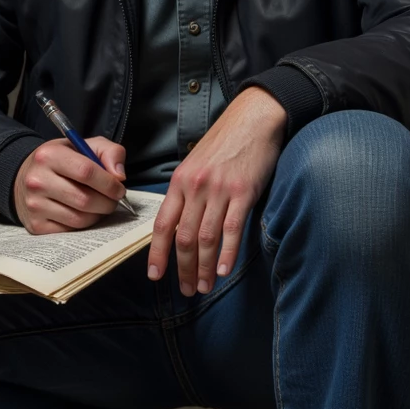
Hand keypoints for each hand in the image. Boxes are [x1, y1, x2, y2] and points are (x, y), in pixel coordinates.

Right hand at [14, 135, 128, 233]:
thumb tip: (119, 176)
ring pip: (80, 219)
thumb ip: (109, 152)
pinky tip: (83, 213)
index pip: (86, 172)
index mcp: (49, 156)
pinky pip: (71, 230)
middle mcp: (37, 181)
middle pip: (85, 199)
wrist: (25, 177)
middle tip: (112, 200)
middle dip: (107, 203)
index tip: (119, 189)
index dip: (109, 183)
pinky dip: (84, 224)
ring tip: (99, 206)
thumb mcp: (84, 146)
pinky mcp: (36, 225)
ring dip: (98, 215)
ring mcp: (34, 205)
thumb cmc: (61, 161)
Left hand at [147, 88, 286, 295]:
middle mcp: (195, 188)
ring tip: (205, 286)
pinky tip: (225, 270)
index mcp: (179, 182)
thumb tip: (180, 224)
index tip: (155, 275)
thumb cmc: (225, 142)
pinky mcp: (243, 192)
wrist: (254, 118)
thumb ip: (187, 192)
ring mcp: (219, 190)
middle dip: (183, 268)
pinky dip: (228, 253)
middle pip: (183, 237)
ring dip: (205, 267)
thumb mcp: (195, 163)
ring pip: (206, 238)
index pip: (162, 225)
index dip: (157, 253)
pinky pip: (232, 229)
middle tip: (186, 290)